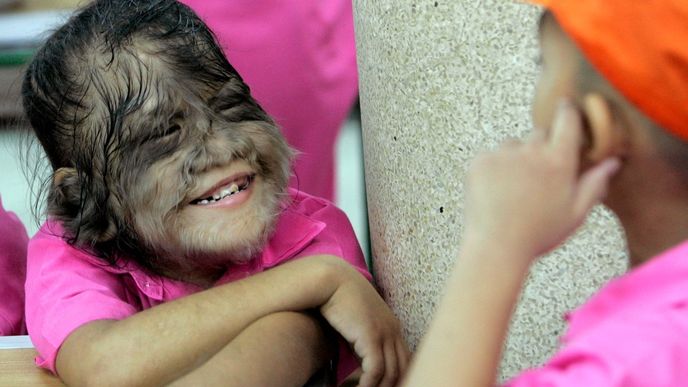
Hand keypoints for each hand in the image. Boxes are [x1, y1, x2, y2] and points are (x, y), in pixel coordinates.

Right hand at [319, 260, 409, 386]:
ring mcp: (384, 332)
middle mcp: (393, 330)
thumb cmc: (338, 300)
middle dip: (393, 384)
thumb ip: (363, 341)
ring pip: (391, 373)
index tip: (384, 385)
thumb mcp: (356, 323)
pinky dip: (368, 384)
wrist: (330, 279)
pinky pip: (375, 370)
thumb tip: (360, 362)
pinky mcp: (371, 336)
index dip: (398, 376)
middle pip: (404, 368)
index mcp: (392, 326)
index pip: (406, 359)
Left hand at [463, 100, 619, 263]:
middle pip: (539, 134)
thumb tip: (613, 161)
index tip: (566, 106)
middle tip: (536, 178)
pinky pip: (491, 155)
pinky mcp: (480, 160)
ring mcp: (503, 154)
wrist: (496, 246)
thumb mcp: (575, 213)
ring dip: (515, 158)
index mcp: (559, 161)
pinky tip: (496, 192)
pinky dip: (493, 168)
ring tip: (514, 190)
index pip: (567, 120)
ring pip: (513, 145)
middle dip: (541, 148)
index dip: (567, 111)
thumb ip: (595, 183)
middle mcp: (532, 151)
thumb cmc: (538, 234)